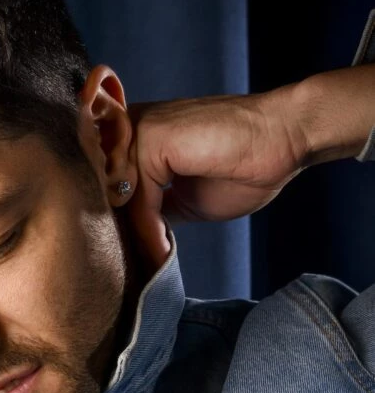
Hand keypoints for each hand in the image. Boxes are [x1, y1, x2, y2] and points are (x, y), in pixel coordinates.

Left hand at [125, 64, 374, 264]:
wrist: (284, 139)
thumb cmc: (243, 163)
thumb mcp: (185, 197)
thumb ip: (153, 206)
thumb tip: (131, 234)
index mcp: (137, 134)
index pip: (111, 184)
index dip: (118, 220)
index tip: (131, 255)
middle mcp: (131, 126)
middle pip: (108, 189)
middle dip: (120, 229)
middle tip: (133, 266)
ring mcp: (138, 128)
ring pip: (120, 194)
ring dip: (135, 234)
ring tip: (153, 262)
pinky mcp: (151, 136)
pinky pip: (138, 194)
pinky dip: (149, 227)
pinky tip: (162, 249)